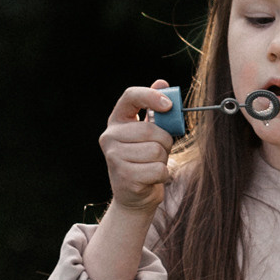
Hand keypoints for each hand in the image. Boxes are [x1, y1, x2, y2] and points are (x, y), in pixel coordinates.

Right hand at [99, 81, 178, 217]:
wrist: (134, 196)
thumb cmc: (145, 160)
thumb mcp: (150, 133)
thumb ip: (156, 111)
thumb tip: (163, 83)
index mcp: (117, 120)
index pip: (130, 96)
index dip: (151, 96)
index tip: (168, 105)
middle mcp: (110, 136)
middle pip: (151, 130)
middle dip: (165, 141)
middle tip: (160, 151)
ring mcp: (114, 157)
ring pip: (156, 150)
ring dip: (163, 160)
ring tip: (153, 165)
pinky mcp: (124, 177)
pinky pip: (158, 169)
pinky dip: (162, 175)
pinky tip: (152, 178)